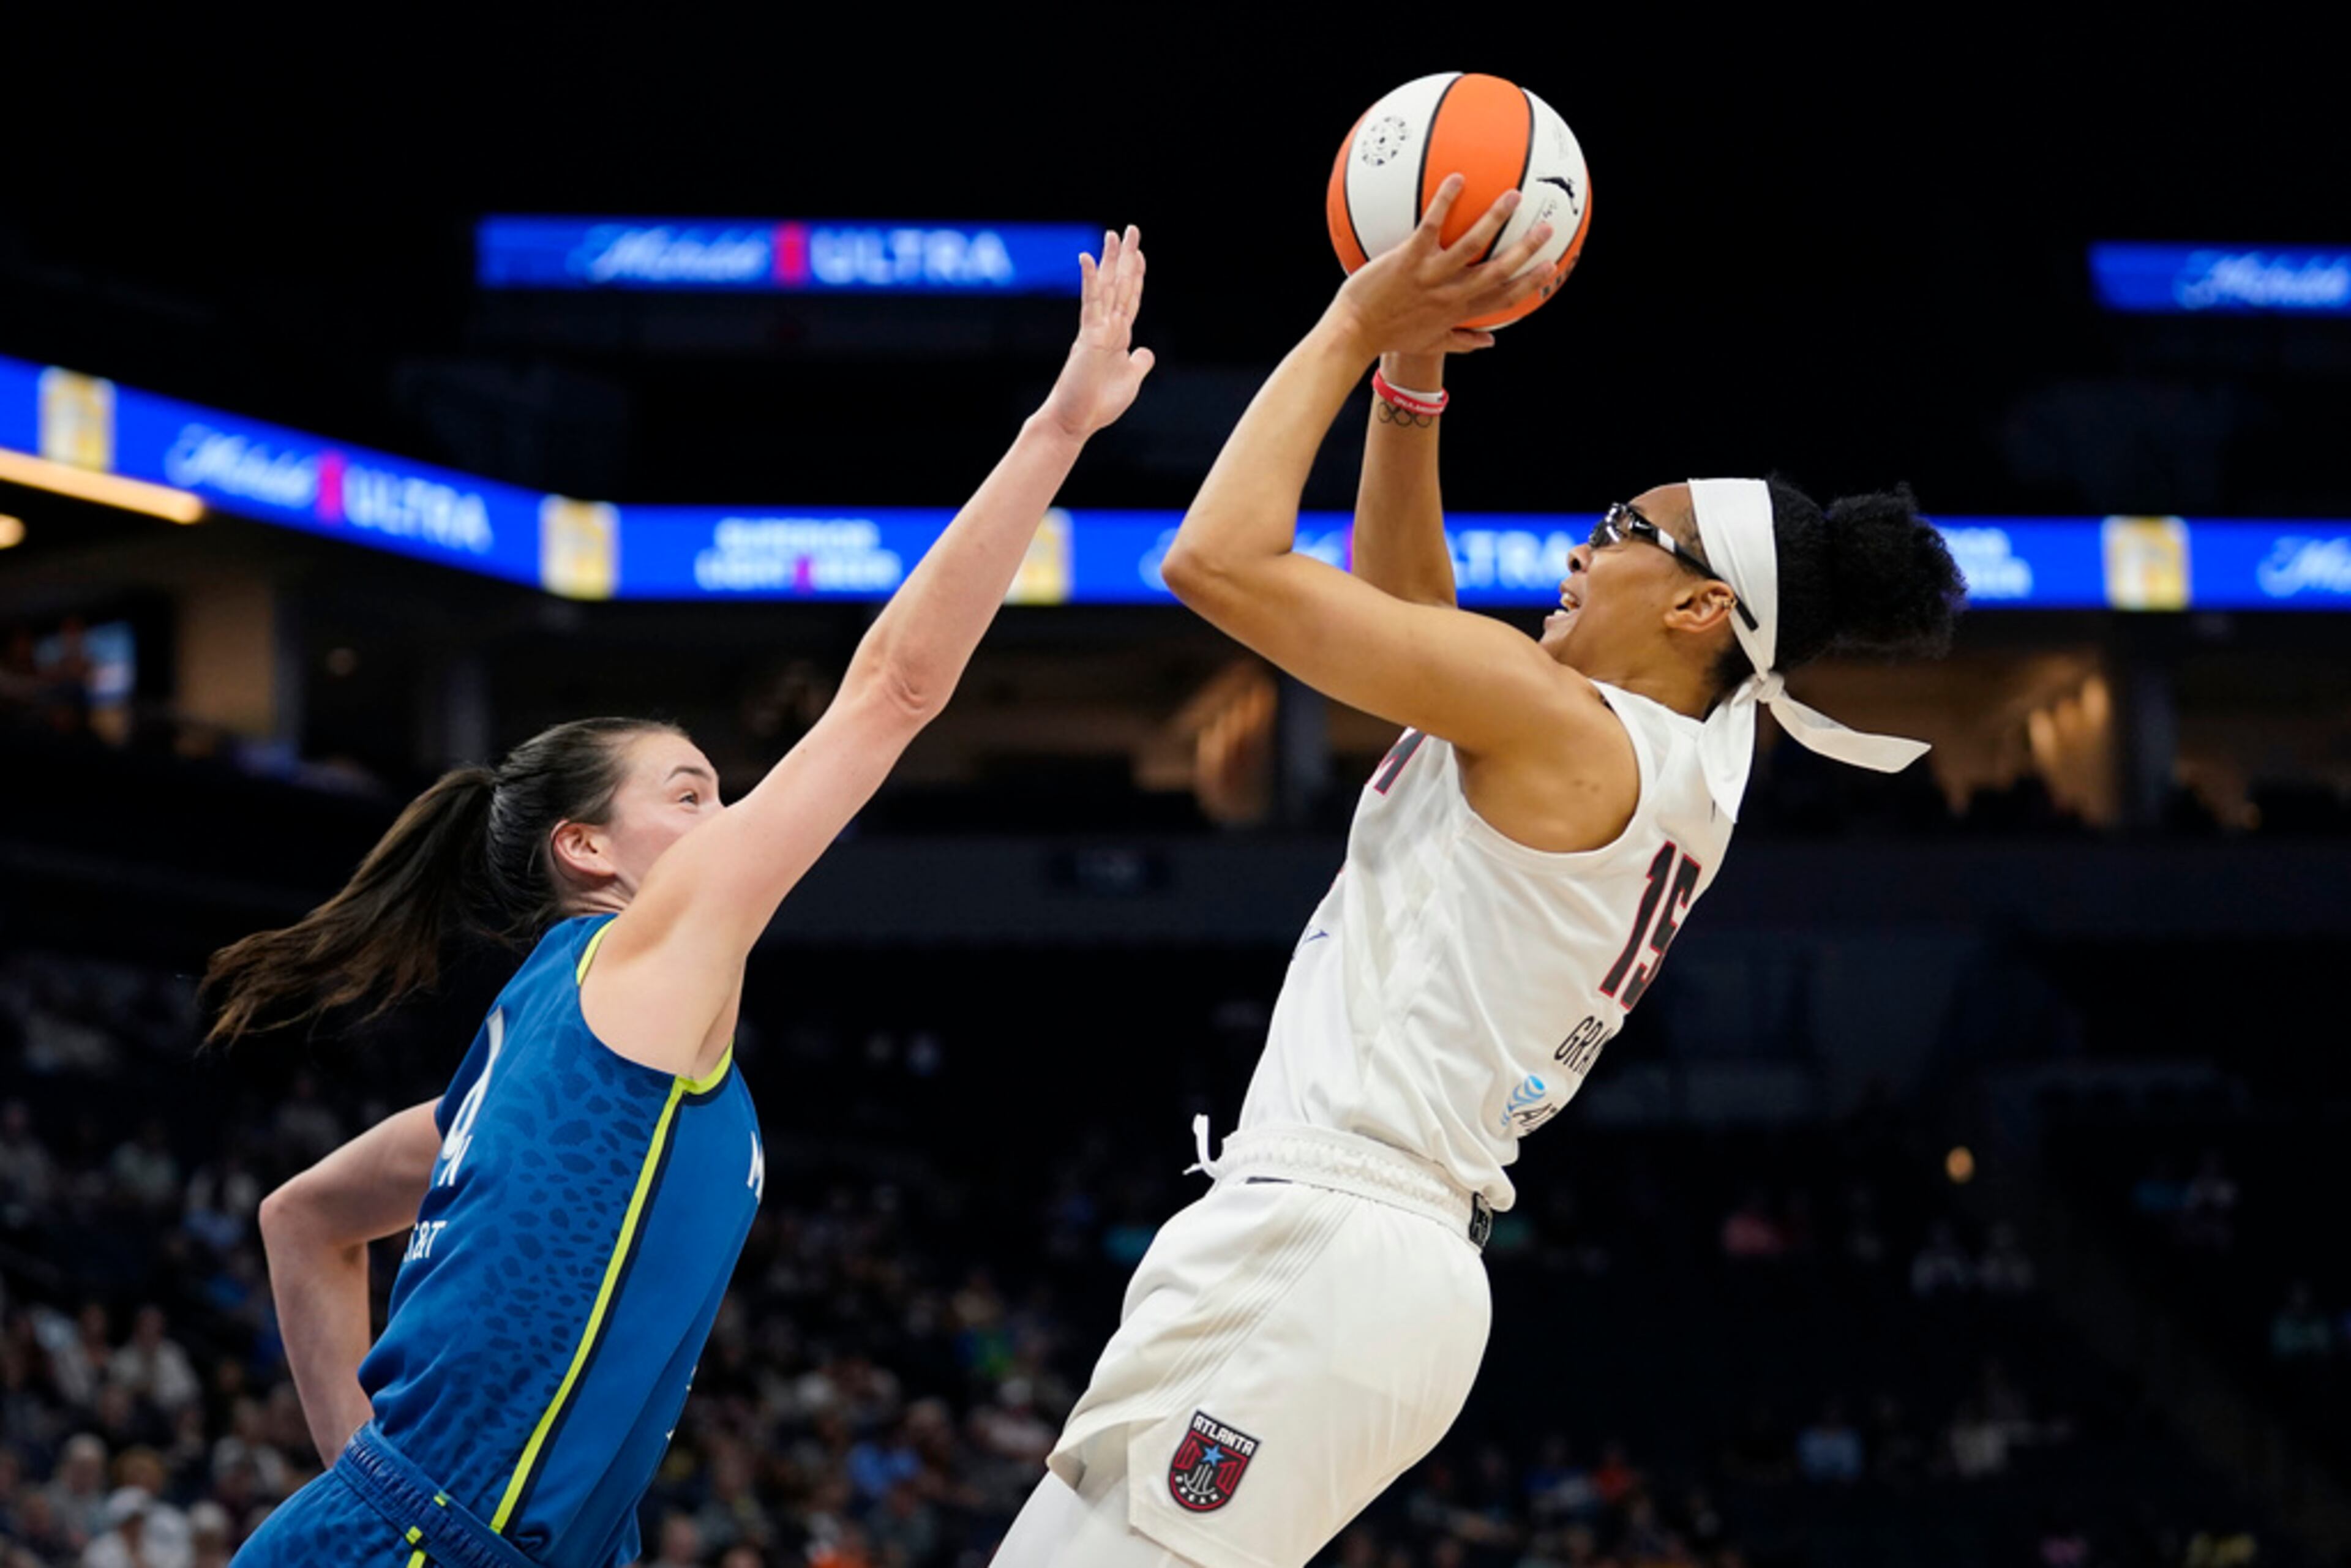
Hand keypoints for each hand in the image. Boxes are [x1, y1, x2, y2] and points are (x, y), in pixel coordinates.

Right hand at [1040, 225, 1155, 439]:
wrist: (1075, 421)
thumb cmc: (1098, 404)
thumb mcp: (1131, 380)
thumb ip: (1139, 362)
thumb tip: (1146, 351)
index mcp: (1118, 336)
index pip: (1129, 298)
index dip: (1136, 275)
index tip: (1138, 253)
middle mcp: (1107, 327)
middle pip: (1119, 285)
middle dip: (1125, 257)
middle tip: (1129, 229)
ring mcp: (1097, 330)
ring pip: (1106, 287)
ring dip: (1109, 259)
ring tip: (1113, 234)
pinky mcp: (1088, 337)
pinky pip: (1091, 304)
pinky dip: (1091, 281)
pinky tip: (1088, 259)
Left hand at [1328, 177, 1552, 360]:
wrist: (1353, 333)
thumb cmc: (1389, 337)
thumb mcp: (1429, 344)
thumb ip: (1461, 341)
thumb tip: (1491, 342)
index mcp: (1457, 312)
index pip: (1504, 299)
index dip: (1531, 284)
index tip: (1551, 267)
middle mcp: (1450, 294)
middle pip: (1498, 271)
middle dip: (1526, 249)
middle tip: (1547, 228)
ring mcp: (1430, 276)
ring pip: (1472, 245)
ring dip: (1495, 219)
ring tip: (1514, 196)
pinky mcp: (1408, 259)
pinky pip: (1430, 226)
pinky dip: (1444, 202)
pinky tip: (1457, 178)